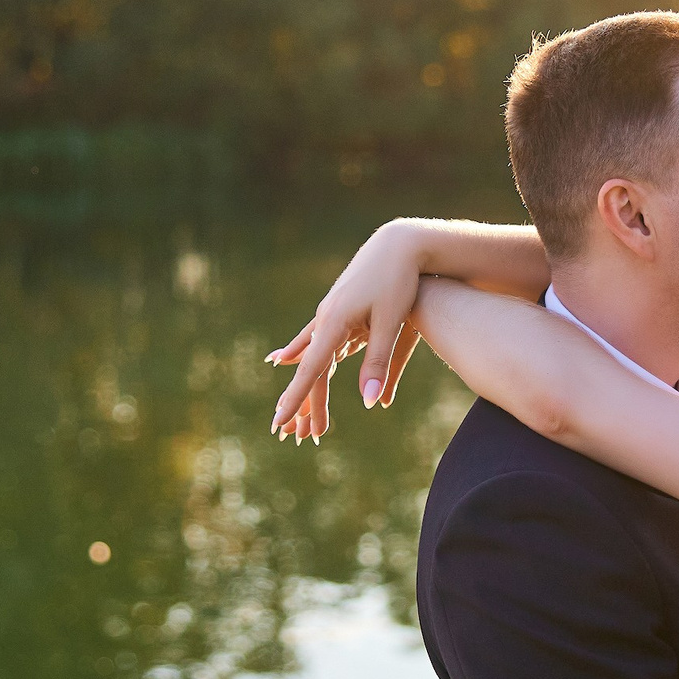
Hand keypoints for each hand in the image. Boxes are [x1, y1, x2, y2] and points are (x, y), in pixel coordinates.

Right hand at [267, 222, 430, 439]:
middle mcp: (325, 318)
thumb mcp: (392, 322)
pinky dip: (300, 356)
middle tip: (289, 434)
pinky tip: (284, 359)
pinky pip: (314, 339)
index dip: (295, 398)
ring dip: (304, 385)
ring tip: (290, 409)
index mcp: (334, 322)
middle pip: (309, 369)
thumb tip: (369, 402)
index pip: (311, 370)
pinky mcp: (338, 309)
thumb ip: (378, 362)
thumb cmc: (399, 281)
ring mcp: (329, 313)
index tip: (279, 421)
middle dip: (301, 402)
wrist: (399, 243)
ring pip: (311, 356)